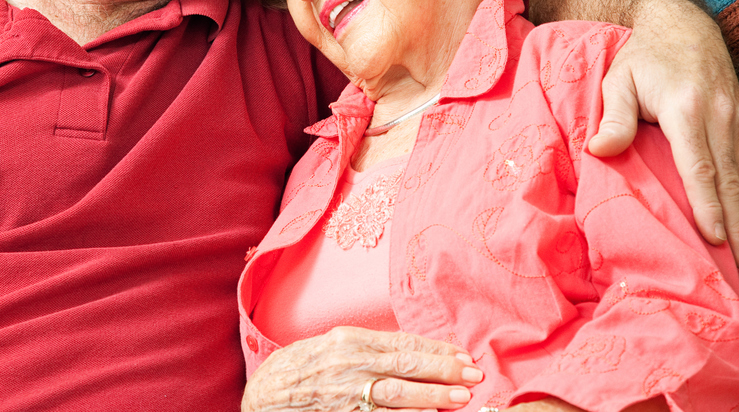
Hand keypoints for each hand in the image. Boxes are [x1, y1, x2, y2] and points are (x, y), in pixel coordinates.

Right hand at [242, 326, 482, 411]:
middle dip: (443, 371)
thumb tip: (414, 353)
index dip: (436, 350)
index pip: (403, 343)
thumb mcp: (336, 345)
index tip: (462, 355)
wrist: (266, 391)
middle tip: (472, 376)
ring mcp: (345, 391)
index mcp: (351, 339)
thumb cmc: (304, 366)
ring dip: (431, 396)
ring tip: (460, 399)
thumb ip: (371, 348)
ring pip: (396, 393)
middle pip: (405, 365)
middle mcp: (350, 362)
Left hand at [589, 0, 738, 267]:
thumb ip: (614, 117)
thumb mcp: (620, 79)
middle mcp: (719, 114)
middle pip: (728, 178)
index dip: (707, 204)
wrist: (682, 22)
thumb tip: (599, 151)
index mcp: (687, 108)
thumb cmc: (643, 55)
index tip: (712, 238)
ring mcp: (735, 116)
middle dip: (734, 224)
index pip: (699, 166)